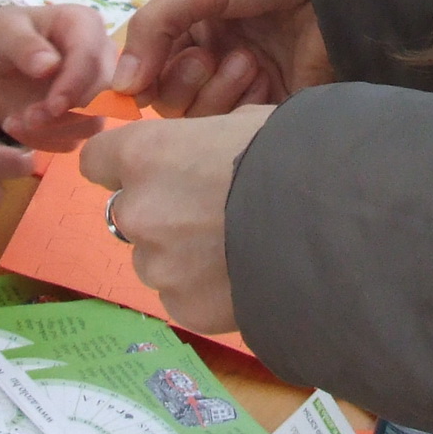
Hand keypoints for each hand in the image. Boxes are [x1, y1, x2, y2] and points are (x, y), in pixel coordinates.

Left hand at [0, 3, 116, 148]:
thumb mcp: (3, 32)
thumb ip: (25, 46)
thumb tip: (51, 66)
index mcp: (84, 26)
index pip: (92, 57)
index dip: (75, 84)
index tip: (52, 107)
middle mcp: (97, 58)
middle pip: (102, 95)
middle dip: (66, 114)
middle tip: (27, 119)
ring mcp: (89, 91)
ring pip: (93, 122)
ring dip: (55, 131)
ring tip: (16, 123)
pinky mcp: (76, 117)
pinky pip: (73, 138)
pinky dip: (45, 141)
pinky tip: (17, 128)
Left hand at [79, 105, 274, 335]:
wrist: (335, 221)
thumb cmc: (293, 154)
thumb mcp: (243, 124)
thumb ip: (200, 145)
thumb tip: (200, 156)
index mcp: (145, 154)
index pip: (97, 161)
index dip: (124, 167)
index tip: (150, 172)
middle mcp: (138, 210)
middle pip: (129, 215)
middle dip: (161, 215)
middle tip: (213, 215)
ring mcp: (159, 265)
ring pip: (157, 261)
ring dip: (183, 257)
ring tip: (238, 250)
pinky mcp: (185, 308)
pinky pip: (184, 298)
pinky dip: (206, 292)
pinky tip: (246, 278)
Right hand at [109, 0, 331, 116]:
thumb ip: (152, 29)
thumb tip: (120, 87)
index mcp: (194, 28)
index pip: (153, 72)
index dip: (150, 77)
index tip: (155, 71)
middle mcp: (218, 58)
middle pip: (176, 104)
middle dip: (188, 82)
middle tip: (214, 56)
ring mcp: (251, 82)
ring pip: (209, 122)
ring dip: (221, 92)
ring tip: (250, 61)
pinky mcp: (283, 102)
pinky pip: (246, 128)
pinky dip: (248, 109)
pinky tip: (265, 79)